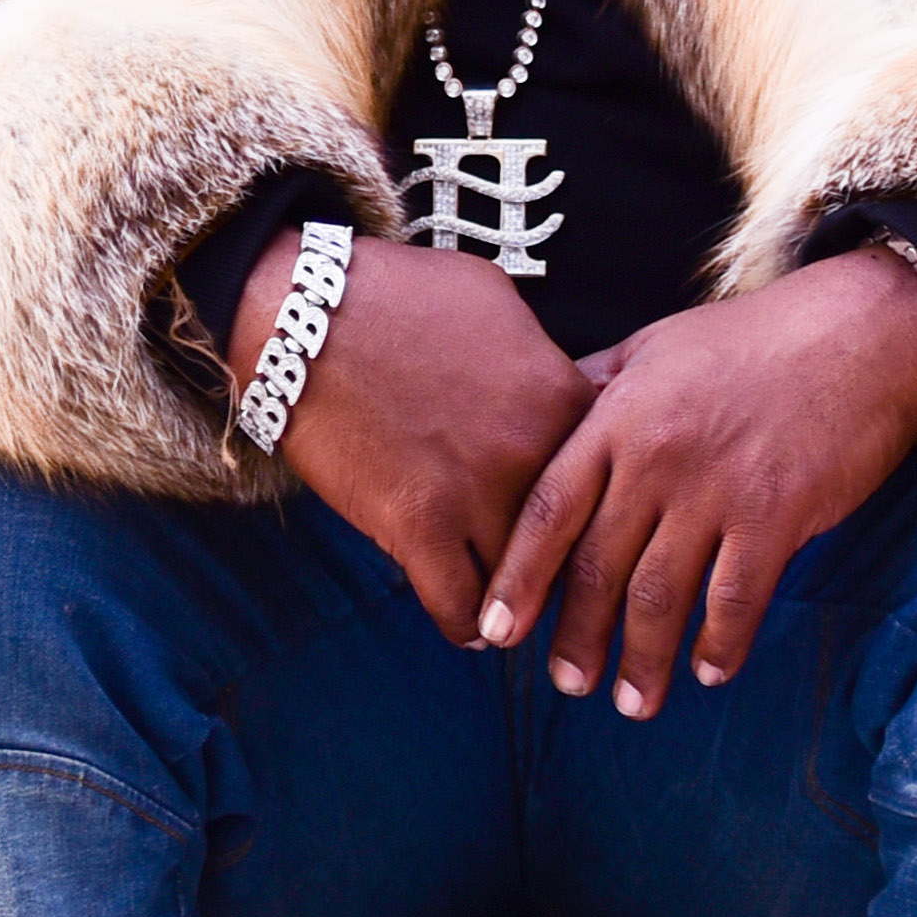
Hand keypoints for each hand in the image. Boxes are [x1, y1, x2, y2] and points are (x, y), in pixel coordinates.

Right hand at [243, 222, 592, 642]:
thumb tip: (557, 394)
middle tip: (558, 587)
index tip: (586, 525)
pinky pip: (459, 608)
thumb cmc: (397, 294)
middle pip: (576, 542)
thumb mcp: (497, 303)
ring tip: (512, 612)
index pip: (612, 482)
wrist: (304, 309)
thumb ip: (541, 360)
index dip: (599, 506)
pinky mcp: (417, 526)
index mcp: (565, 398)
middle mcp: (535, 452)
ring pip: (523, 586)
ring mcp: (477, 492)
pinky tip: (466, 621)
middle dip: (568, 568)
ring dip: (518, 603)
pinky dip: (465, 623)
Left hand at [489, 246, 916, 714]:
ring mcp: (717, 488)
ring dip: (642, 660)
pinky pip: (735, 600)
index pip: (548, 510)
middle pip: (598, 565)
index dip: (518, 577)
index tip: (494, 631)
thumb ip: (595, 390)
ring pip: (661, 596)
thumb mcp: (653, 347)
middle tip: (567, 684)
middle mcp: (657, 456)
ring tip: (631, 703)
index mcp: (617, 416)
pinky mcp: (777, 514)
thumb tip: (540, 420)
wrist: (860, 330)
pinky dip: (719, 645)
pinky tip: (708, 672)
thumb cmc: (751, 340)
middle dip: (576, 636)